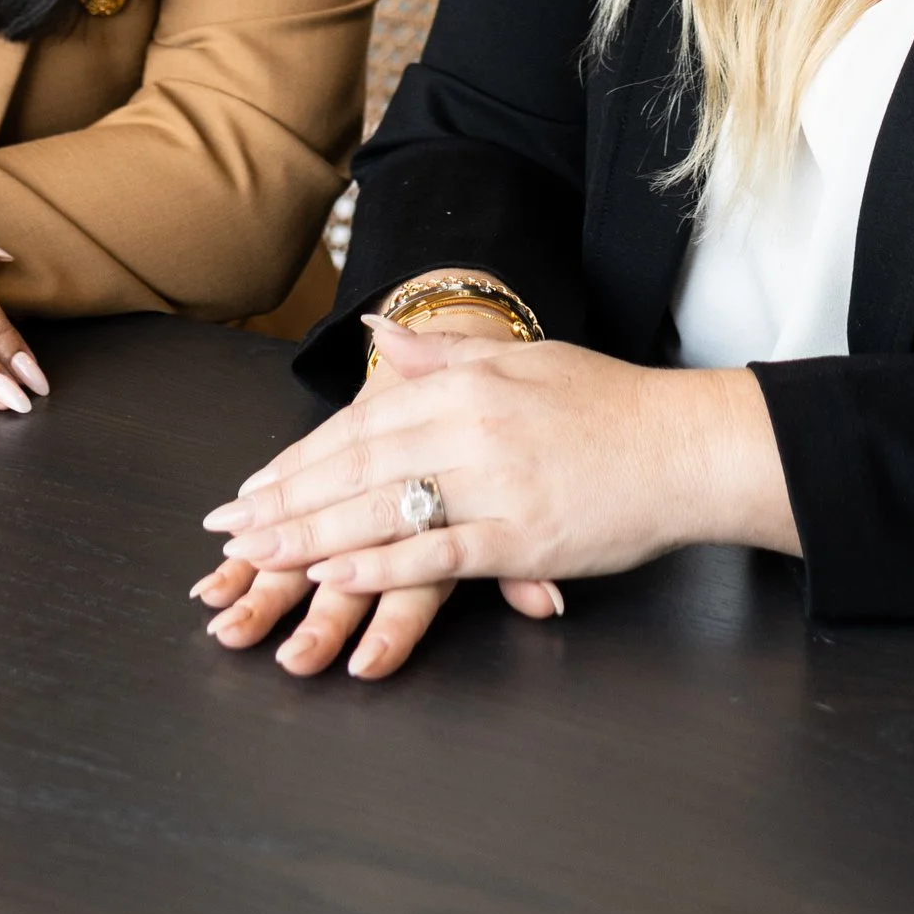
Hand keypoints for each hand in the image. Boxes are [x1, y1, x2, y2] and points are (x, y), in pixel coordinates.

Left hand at [197, 320, 795, 681]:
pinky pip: (435, 553)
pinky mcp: (519, 538)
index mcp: (465, 385)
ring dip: (312, 537)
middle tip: (229, 531)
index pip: (362, 424)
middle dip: (285, 501)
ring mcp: (493, 485)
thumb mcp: (522, 360)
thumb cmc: (607, 404)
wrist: (684, 447)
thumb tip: (378, 336)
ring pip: (383, 510)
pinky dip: (379, 566)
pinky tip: (335, 578)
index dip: (299, 458)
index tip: (252, 487)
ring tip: (258, 559)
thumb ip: (444, 353)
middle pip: (356, 467)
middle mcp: (469, 428)